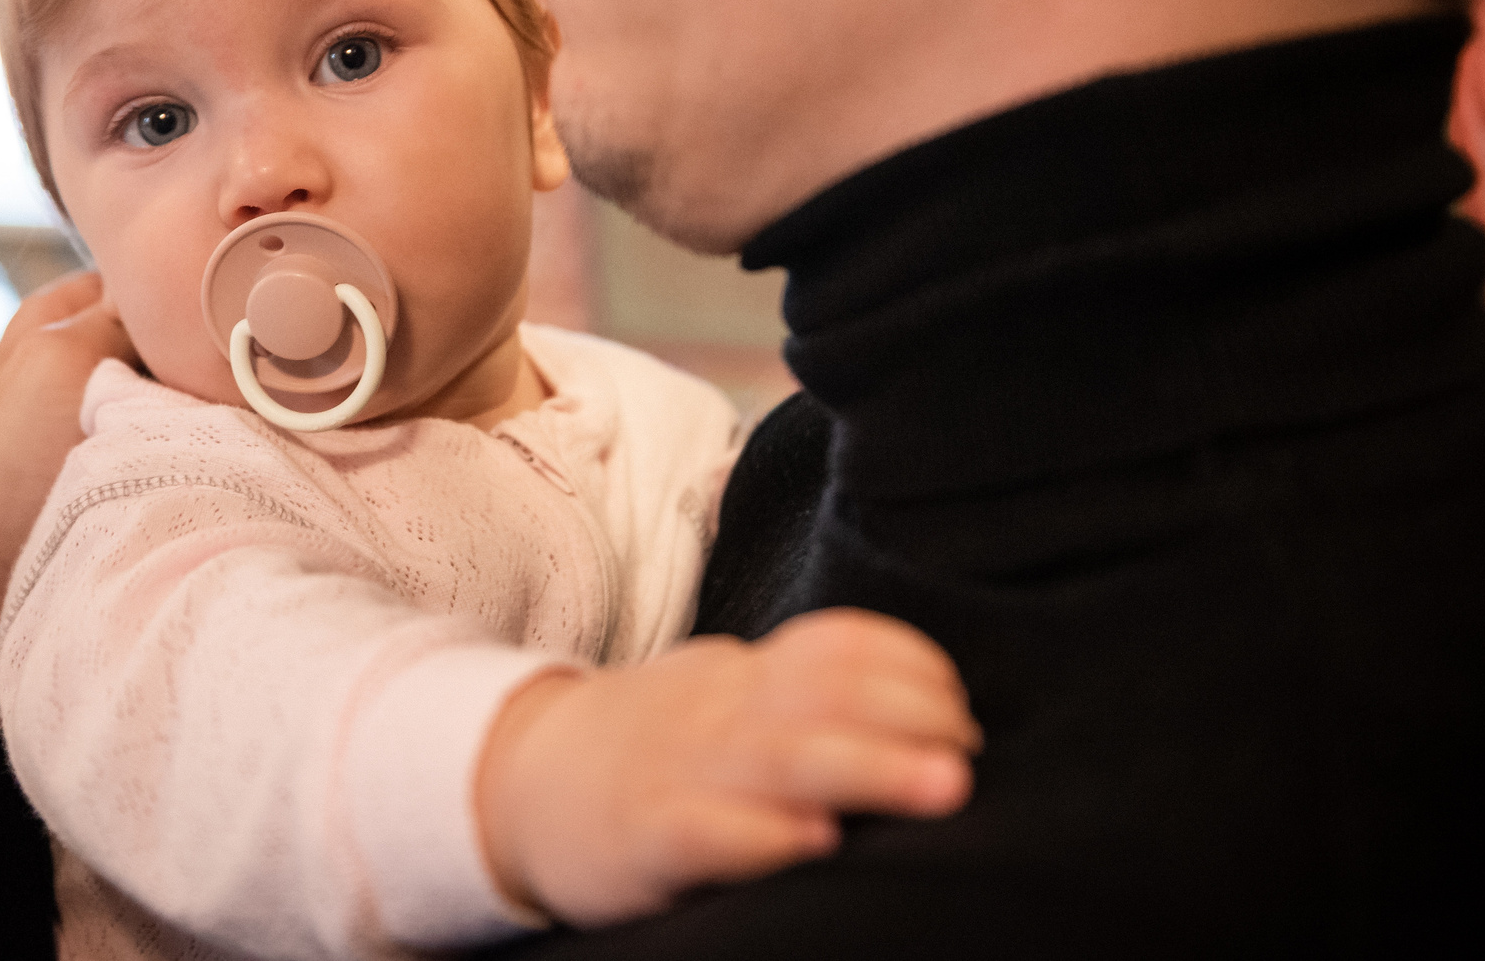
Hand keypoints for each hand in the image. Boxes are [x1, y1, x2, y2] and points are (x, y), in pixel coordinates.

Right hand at [475, 610, 978, 925]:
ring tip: (941, 786)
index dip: (912, 668)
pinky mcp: (646, 838)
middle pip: (827, 691)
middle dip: (913, 714)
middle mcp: (720, 714)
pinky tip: (815, 841)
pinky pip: (706, 829)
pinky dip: (764, 833)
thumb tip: (914, 708)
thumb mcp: (717, 698)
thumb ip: (796, 696)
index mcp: (742, 678)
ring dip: (873, 766)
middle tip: (967, 755)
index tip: (960, 710)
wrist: (517, 783)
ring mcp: (681, 772)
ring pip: (785, 754)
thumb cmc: (646, 748)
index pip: (838, 643)